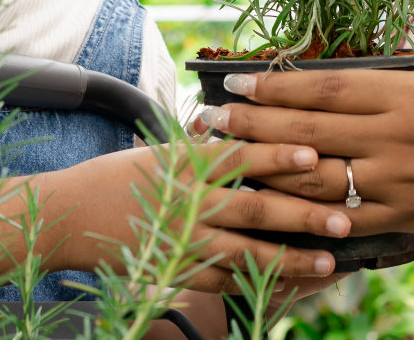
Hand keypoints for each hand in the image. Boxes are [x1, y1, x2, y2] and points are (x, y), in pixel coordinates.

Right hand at [57, 140, 352, 292]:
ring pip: (246, 254)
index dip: (278, 156)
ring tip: (329, 262)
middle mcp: (187, 205)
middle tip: (342, 220)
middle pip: (253, 210)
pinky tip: (291, 286)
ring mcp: (183, 243)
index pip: (239, 158)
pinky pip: (226, 281)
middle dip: (301, 216)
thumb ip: (208, 147)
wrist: (71, 216)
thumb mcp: (163, 150)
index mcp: (186, 166)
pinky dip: (260, 283)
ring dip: (291, 259)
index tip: (314, 155)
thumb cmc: (121, 174)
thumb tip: (253, 127)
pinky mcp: (177, 270)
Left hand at [189, 46, 413, 249]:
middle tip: (204, 123)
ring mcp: (402, 183)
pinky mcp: (410, 219)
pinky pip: (348, 222)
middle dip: (250, 128)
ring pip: (317, 178)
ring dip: (265, 172)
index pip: (327, 87)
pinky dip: (308, 220)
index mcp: (413, 93)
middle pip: (308, 131)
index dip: (274, 86)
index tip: (233, 82)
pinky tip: (274, 217)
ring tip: (223, 166)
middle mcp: (398, 138)